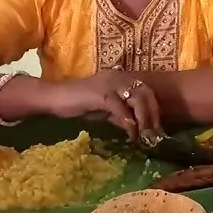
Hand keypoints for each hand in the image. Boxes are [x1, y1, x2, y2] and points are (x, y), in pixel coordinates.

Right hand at [42, 70, 164, 141]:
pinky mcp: (100, 93)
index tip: (157, 129)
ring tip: (143, 136)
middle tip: (153, 135)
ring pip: (137, 98)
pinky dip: (127, 119)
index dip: (155, 110)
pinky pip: (119, 106)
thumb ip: (121, 115)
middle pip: (146, 94)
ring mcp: (110, 83)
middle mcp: (119, 77)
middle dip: (153, 115)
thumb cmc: (79, 104)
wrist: (55, 98)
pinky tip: (130, 132)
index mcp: (122, 78)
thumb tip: (136, 127)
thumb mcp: (106, 110)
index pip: (147, 92)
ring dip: (143, 118)